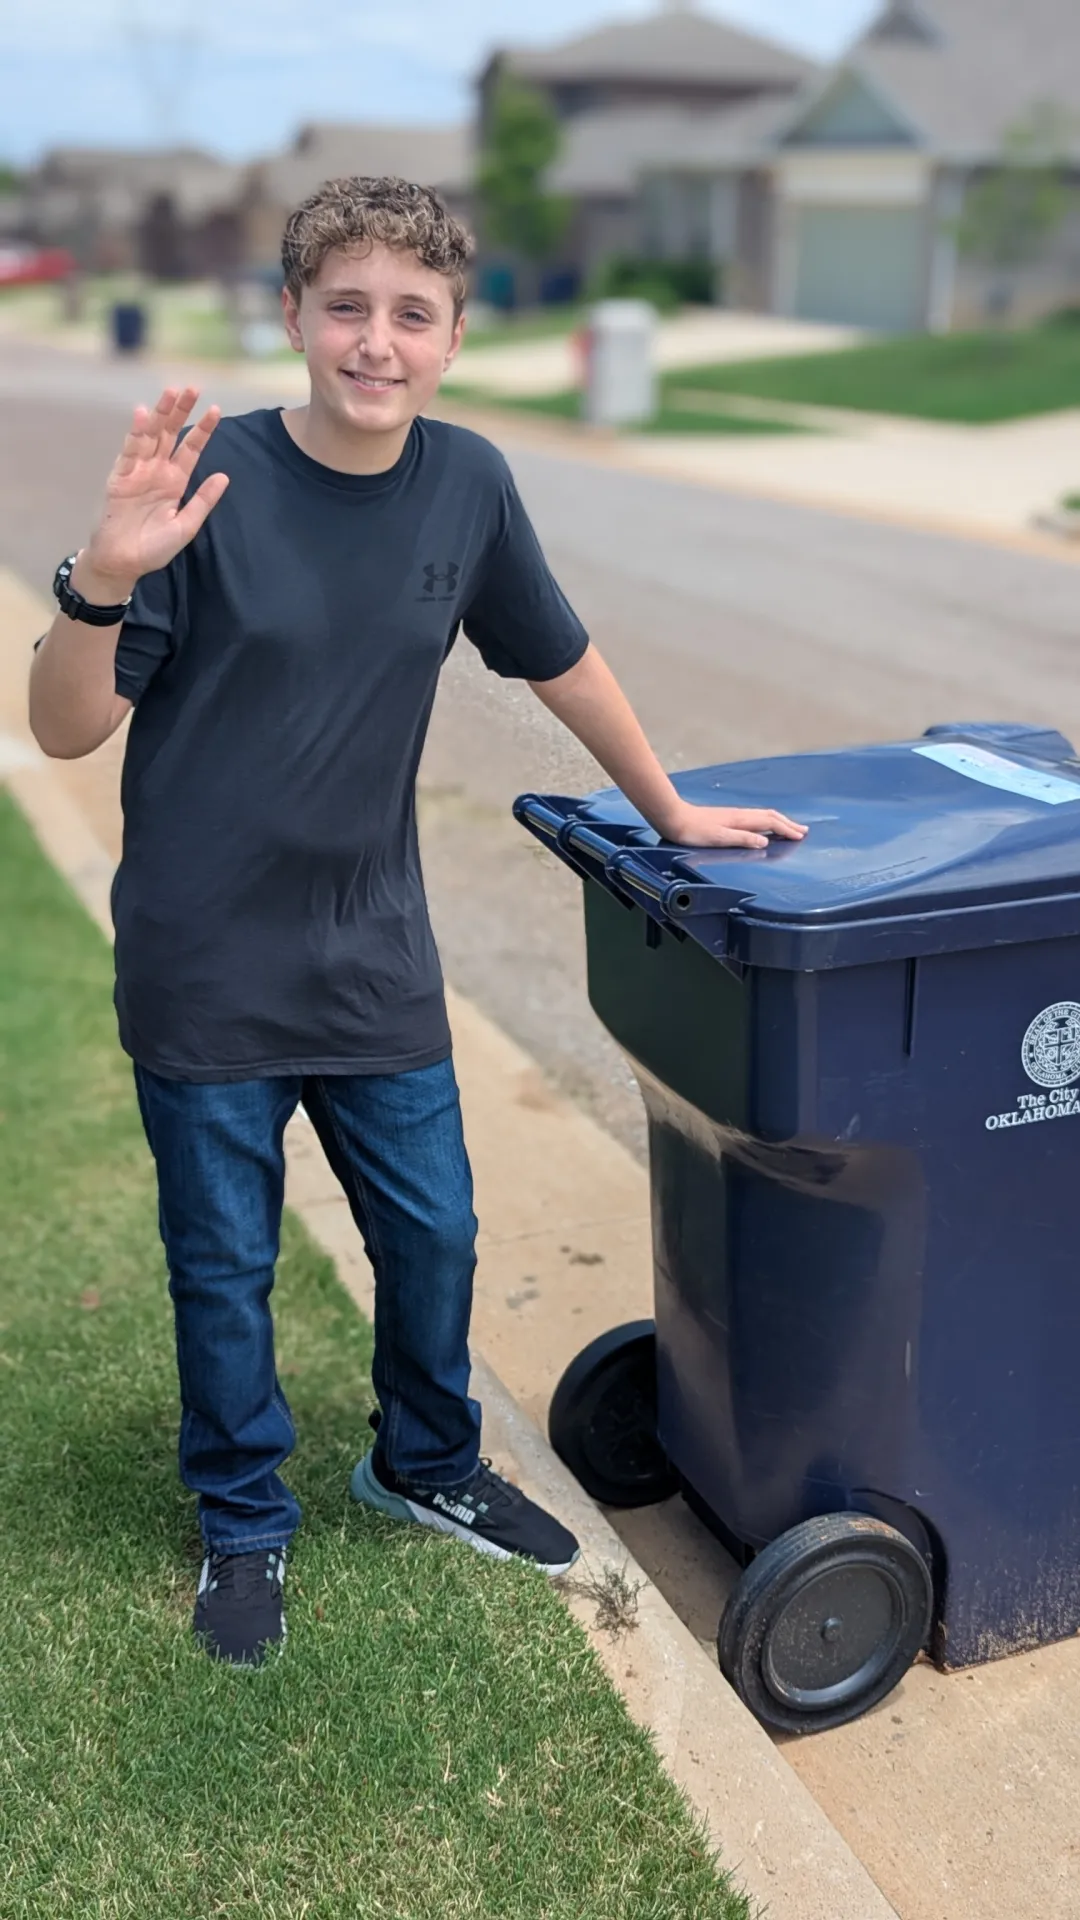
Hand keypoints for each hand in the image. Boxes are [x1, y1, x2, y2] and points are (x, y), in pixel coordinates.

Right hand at [78, 387, 228, 596]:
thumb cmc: (154, 548)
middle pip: (170, 434)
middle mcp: (157, 471)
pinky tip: (144, 415)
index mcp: (175, 481)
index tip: (215, 410)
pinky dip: (136, 433)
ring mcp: (137, 472)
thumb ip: (203, 501)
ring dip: (160, 414)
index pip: (190, 449)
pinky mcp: (120, 477)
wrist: (123, 563)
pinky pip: (129, 452)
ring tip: (170, 392)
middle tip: (192, 388)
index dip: (202, 430)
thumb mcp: (186, 526)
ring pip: (150, 436)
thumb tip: (224, 476)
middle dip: (180, 410)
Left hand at [660, 802, 807, 851]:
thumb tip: (765, 842)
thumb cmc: (693, 831)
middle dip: (788, 824)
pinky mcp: (727, 818)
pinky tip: (763, 826)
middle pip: (770, 816)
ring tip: (789, 827)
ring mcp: (734, 815)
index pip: (770, 823)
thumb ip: (742, 838)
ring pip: (763, 816)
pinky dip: (766, 822)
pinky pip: (754, 818)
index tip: (800, 837)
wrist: (674, 818)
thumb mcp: (718, 838)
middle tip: (803, 831)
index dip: (786, 830)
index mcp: (741, 820)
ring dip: (779, 821)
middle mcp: (740, 815)